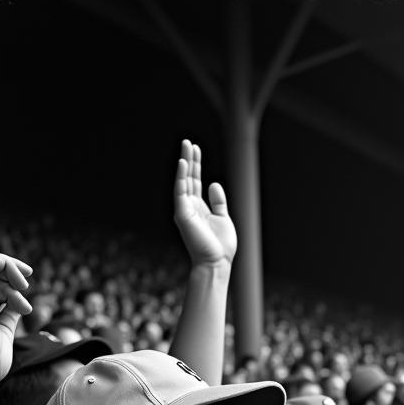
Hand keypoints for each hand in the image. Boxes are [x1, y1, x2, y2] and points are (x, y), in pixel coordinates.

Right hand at [173, 139, 236, 267]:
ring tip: (187, 146)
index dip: (196, 165)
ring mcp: (185, 210)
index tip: (197, 148)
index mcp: (199, 207)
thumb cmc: (221, 246)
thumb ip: (218, 201)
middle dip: (189, 159)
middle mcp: (189, 206)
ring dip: (185, 163)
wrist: (217, 262)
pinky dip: (182, 177)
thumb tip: (214, 183)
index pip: (195, 181)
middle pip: (188, 178)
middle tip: (188, 141)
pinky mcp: (183, 215)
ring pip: (183, 181)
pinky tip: (184, 163)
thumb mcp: (223, 218)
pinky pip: (180, 192)